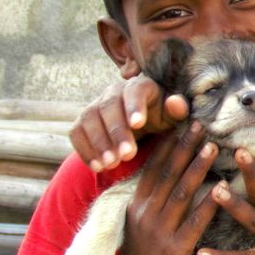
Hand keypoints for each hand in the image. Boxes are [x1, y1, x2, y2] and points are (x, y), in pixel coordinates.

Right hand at [69, 77, 188, 171]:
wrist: (141, 127)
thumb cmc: (162, 119)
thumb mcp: (173, 117)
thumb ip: (177, 110)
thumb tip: (175, 102)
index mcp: (139, 87)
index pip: (134, 91)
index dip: (134, 106)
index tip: (137, 124)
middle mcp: (114, 92)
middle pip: (109, 107)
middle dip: (117, 132)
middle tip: (127, 155)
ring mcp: (95, 105)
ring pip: (90, 119)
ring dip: (99, 142)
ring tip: (111, 164)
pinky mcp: (83, 121)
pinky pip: (77, 132)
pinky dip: (84, 150)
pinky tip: (97, 167)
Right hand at [112, 122, 219, 254]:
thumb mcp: (137, 226)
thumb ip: (149, 203)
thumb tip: (164, 179)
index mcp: (136, 206)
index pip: (153, 168)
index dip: (169, 145)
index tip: (182, 125)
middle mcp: (146, 214)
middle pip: (168, 173)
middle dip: (185, 147)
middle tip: (200, 125)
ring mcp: (160, 231)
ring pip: (182, 192)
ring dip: (198, 167)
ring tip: (213, 146)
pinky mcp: (175, 249)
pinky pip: (195, 221)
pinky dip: (209, 203)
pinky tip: (222, 188)